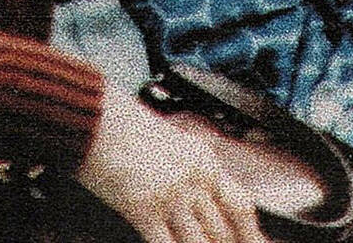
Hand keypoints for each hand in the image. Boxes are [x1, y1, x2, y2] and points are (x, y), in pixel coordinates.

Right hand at [77, 88, 264, 242]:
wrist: (101, 121)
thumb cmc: (131, 131)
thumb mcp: (176, 145)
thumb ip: (194, 172)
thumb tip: (206, 202)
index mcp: (206, 164)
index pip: (240, 205)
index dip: (251, 234)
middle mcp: (194, 181)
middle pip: (222, 230)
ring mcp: (171, 196)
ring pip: (199, 242)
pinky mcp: (143, 209)